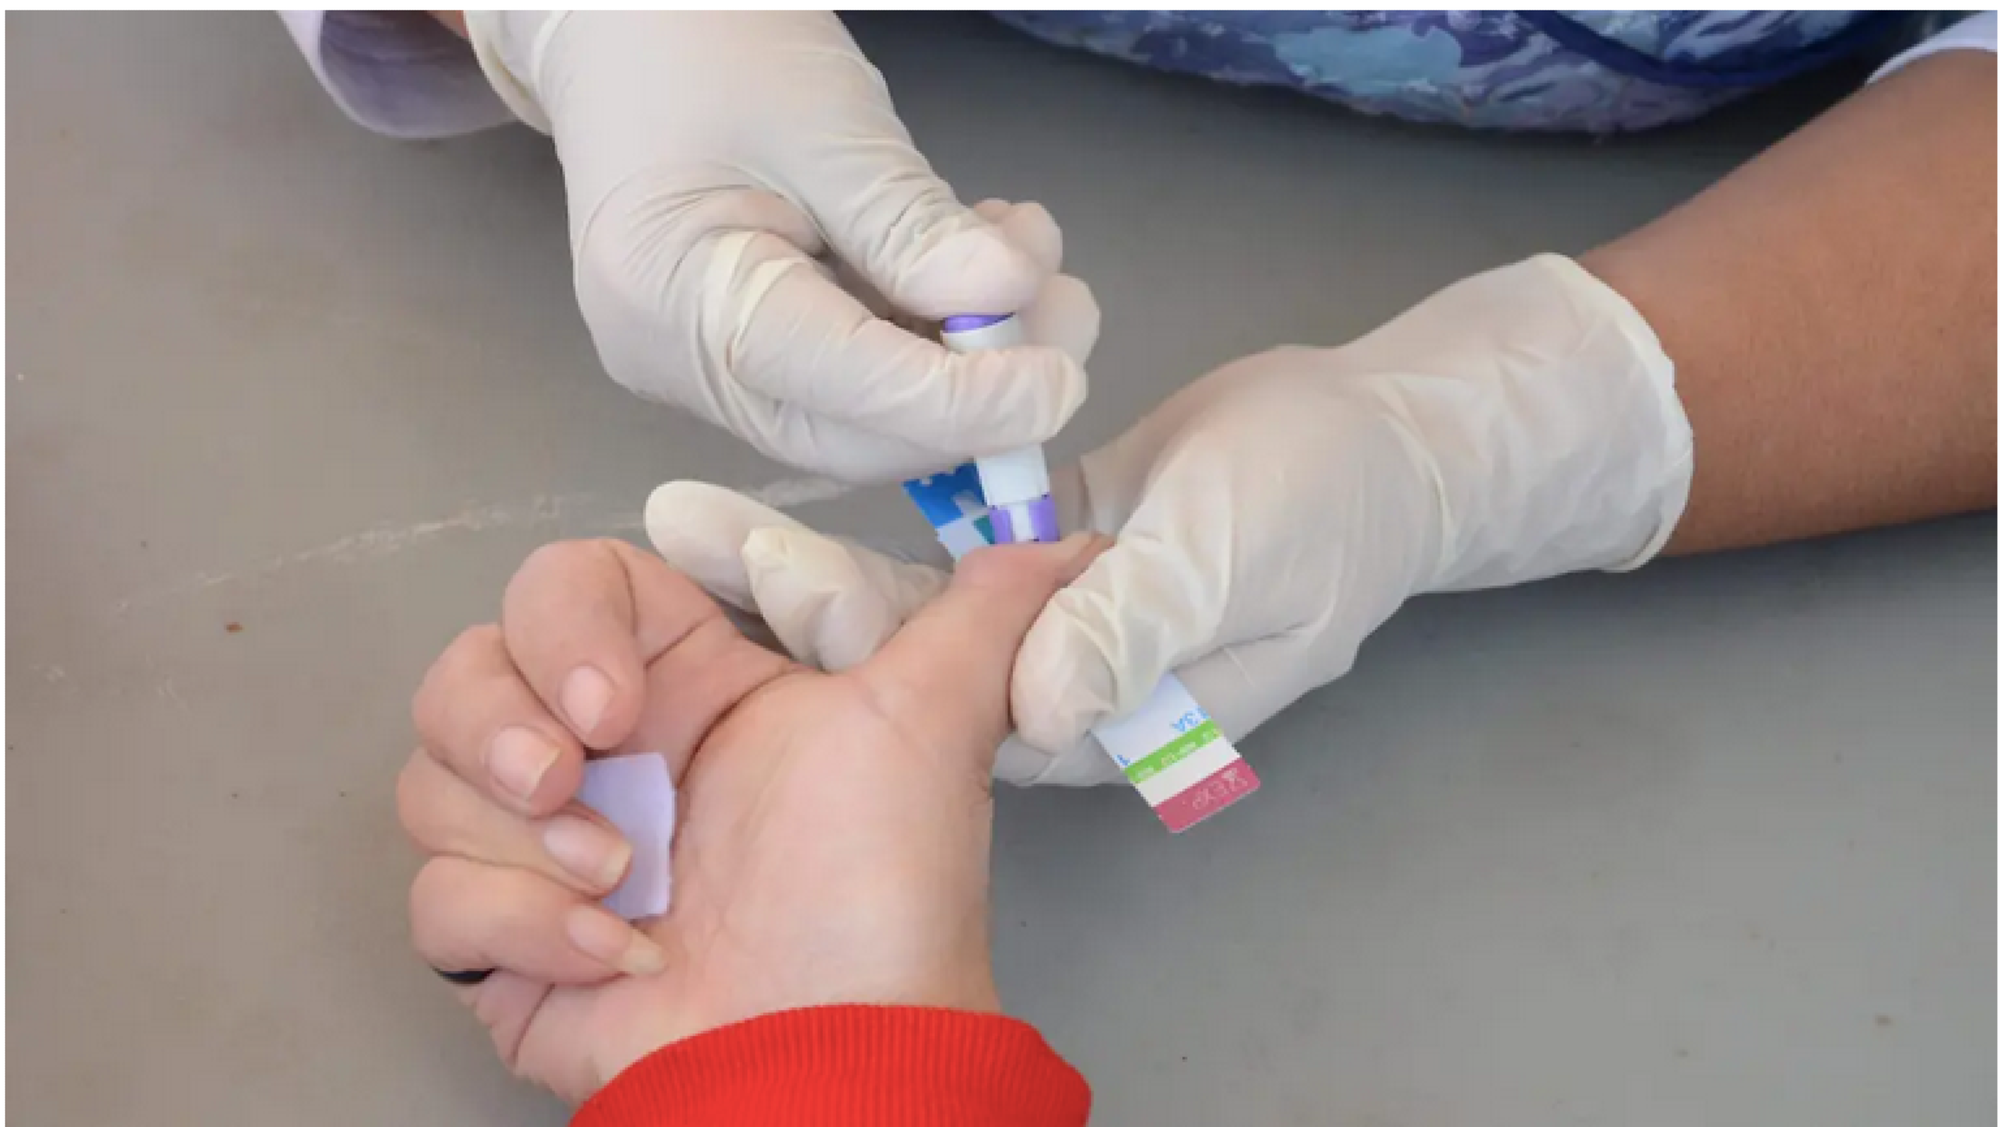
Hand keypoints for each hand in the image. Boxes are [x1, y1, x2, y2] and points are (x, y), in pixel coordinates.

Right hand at [399, 533, 1104, 1101]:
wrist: (833, 1054)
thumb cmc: (877, 889)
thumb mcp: (931, 726)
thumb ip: (984, 617)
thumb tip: (1068, 543)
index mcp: (681, 685)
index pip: (563, 590)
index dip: (560, 625)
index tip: (616, 703)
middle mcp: (604, 755)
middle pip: (467, 673)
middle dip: (500, 725)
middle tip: (577, 781)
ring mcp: (546, 848)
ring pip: (434, 780)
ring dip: (518, 838)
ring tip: (623, 885)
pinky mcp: (506, 941)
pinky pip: (437, 899)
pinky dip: (519, 924)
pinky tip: (613, 955)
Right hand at [464, 12, 1098, 480]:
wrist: (629, 28)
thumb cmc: (711, 44)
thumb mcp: (825, 121)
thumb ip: (912, 223)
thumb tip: (1008, 302)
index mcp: (671, 300)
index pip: (839, 391)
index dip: (962, 404)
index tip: (1061, 381)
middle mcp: (677, 363)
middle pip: (855, 434)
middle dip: (979, 394)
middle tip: (1069, 314)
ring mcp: (706, 370)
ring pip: (867, 416)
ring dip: (971, 358)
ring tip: (1031, 257)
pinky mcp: (745, 356)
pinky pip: (855, 380)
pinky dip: (933, 336)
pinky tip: (979, 264)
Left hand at [648, 256, 1695, 783]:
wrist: (1376, 450)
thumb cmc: (1324, 507)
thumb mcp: (1234, 556)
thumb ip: (1139, 628)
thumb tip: (1042, 701)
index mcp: (1095, 712)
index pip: (946, 695)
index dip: (843, 636)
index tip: (749, 563)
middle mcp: (1049, 690)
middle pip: (896, 660)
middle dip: (783, 592)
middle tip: (676, 521)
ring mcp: (1035, 637)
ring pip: (899, 609)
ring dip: (799, 555)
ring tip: (688, 506)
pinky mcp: (1030, 574)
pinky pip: (933, 555)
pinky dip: (867, 519)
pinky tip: (775, 489)